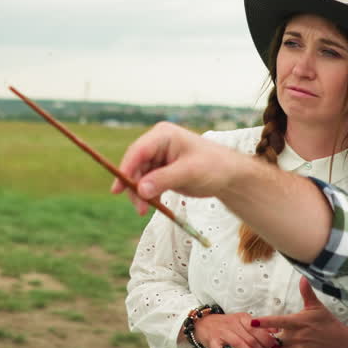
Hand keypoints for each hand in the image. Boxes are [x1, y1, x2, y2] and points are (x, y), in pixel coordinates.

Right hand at [109, 122, 247, 213]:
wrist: (229, 176)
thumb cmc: (214, 166)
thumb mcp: (190, 172)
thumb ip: (163, 180)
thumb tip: (140, 190)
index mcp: (163, 135)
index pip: (138, 151)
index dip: (126, 169)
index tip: (118, 188)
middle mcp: (157, 144)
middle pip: (135, 166)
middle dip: (134, 187)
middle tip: (139, 208)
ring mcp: (158, 158)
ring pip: (139, 177)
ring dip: (140, 194)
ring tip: (144, 211)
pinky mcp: (161, 171)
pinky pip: (146, 184)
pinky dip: (147, 195)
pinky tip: (152, 206)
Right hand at [191, 312, 279, 347]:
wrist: (202, 322)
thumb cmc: (225, 324)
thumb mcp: (243, 320)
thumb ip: (258, 326)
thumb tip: (276, 330)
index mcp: (241, 318)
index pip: (257, 328)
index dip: (268, 338)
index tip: (276, 346)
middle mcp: (232, 324)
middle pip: (250, 338)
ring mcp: (221, 333)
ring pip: (239, 344)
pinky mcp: (212, 342)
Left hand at [252, 279, 347, 347]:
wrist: (342, 344)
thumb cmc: (328, 323)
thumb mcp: (317, 307)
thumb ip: (307, 293)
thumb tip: (303, 277)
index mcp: (299, 322)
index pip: (277, 322)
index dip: (264, 322)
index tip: (252, 322)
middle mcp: (297, 336)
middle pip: (274, 336)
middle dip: (270, 333)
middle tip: (272, 329)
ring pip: (278, 347)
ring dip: (275, 342)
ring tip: (280, 336)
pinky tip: (287, 344)